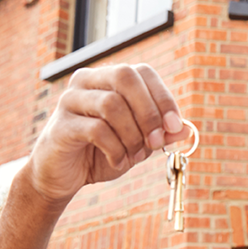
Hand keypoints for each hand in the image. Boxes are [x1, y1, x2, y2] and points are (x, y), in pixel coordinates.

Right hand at [26, 64, 187, 206]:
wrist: (62, 176)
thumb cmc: (101, 153)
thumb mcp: (138, 144)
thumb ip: (160, 135)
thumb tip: (187, 130)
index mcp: (108, 79)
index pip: (142, 72)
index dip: (163, 97)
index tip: (175, 126)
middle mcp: (87, 82)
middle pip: (125, 77)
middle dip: (148, 112)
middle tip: (156, 141)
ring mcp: (70, 101)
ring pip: (112, 104)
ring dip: (132, 135)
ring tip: (135, 156)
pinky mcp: (60, 125)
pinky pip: (97, 130)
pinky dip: (115, 150)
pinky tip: (117, 161)